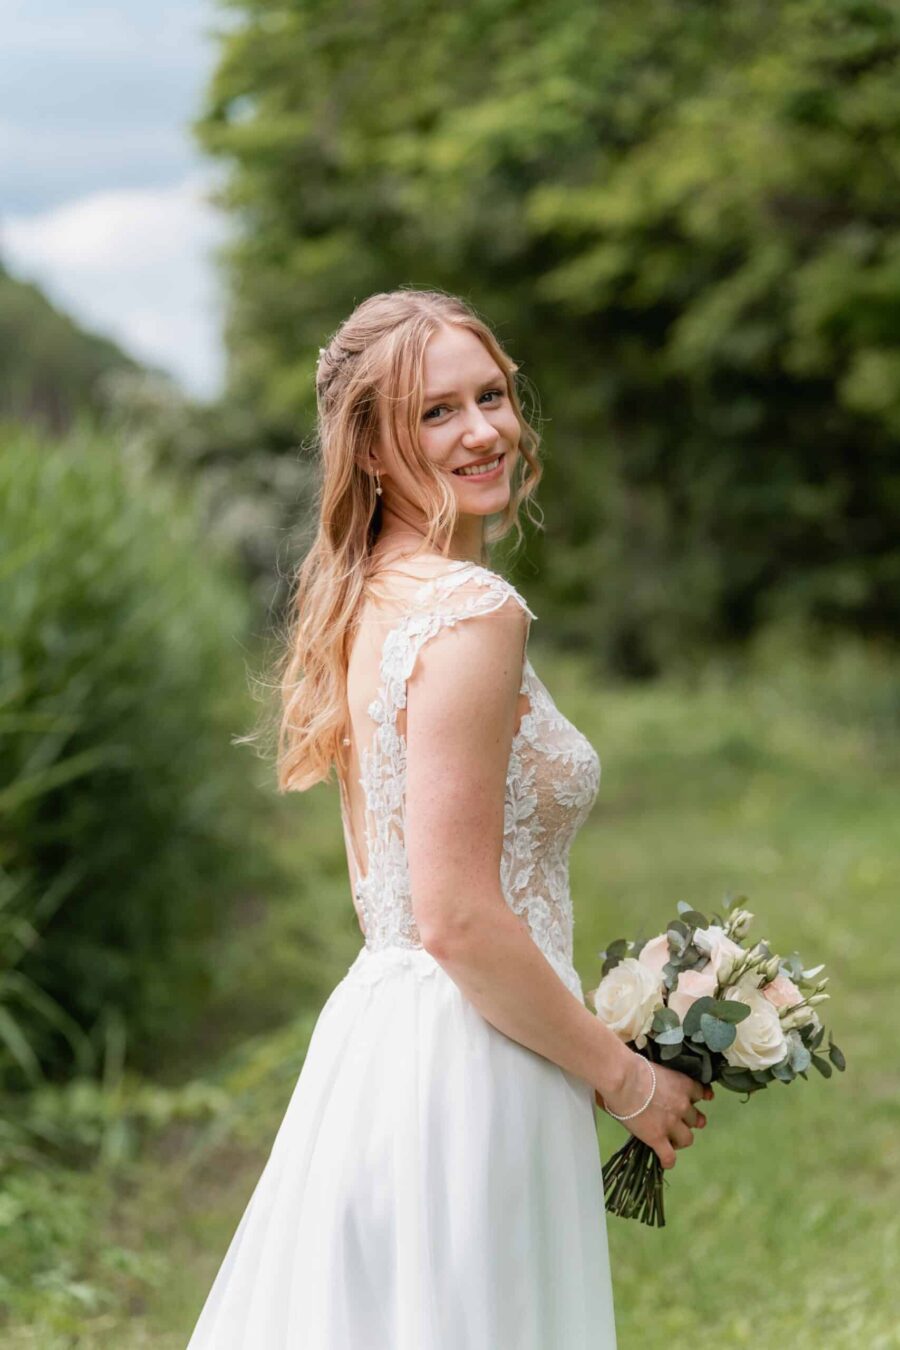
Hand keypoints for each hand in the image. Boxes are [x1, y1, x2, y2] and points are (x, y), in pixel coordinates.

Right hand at [595, 1055, 713, 1169]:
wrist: (623, 1079)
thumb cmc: (632, 1067)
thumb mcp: (655, 1067)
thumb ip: (662, 1079)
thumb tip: (649, 1084)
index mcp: (683, 1084)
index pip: (701, 1093)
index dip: (696, 1099)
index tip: (693, 1100)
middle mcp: (683, 1105)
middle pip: (696, 1119)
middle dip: (688, 1121)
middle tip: (677, 1121)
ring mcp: (672, 1124)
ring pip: (687, 1139)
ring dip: (679, 1139)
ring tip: (669, 1139)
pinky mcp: (658, 1138)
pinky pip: (669, 1157)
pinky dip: (668, 1160)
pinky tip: (664, 1161)